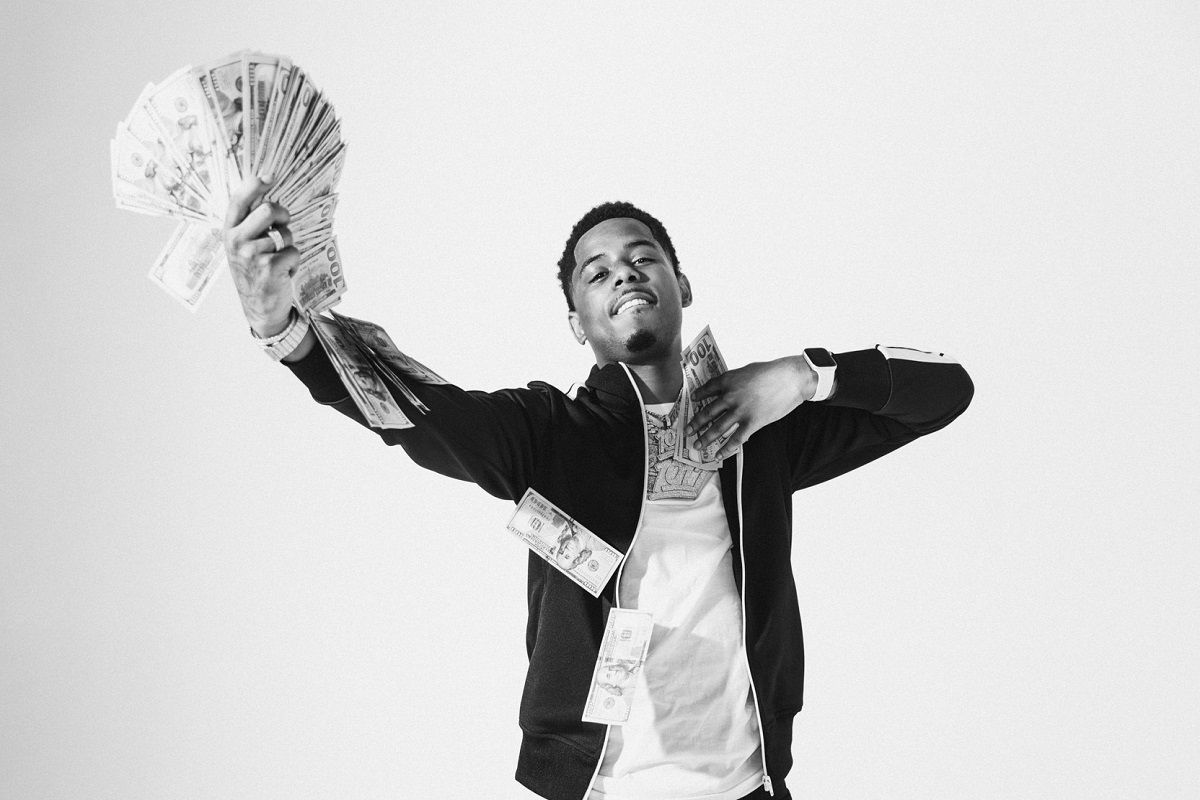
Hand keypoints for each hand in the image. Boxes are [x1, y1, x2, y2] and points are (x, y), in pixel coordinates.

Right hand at [223, 175, 298, 336]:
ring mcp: (252, 254)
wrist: (259, 308)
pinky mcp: (270, 267)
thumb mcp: (243, 246)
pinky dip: (294, 262)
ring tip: (279, 260)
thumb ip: (250, 222)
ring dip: (289, 246)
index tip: (270, 176)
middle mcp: (237, 241)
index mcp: (229, 232)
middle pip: (269, 209)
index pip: (239, 201)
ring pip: (285, 234)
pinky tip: (283, 273)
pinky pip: (294, 252)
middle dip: (283, 215)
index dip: (255, 185)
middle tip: (284, 226)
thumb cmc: (254, 272)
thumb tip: (264, 191)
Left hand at [685, 356, 815, 460]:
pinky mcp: (753, 422)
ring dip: (705, 439)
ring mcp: (740, 411)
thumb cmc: (771, 372)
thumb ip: (735, 382)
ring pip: (718, 428)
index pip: (707, 389)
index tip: (693, 400)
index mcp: (728, 380)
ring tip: (697, 446)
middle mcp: (730, 396)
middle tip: (687, 431)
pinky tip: (719, 455)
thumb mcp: (747, 371)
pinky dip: (726, 449)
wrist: (791, 378)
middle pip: (707, 412)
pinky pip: (736, 439)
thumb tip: (727, 391)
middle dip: (695, 423)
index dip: (698, 395)